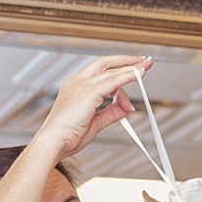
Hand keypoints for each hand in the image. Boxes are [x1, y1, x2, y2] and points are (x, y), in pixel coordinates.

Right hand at [34, 55, 152, 159]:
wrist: (55, 141)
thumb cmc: (69, 134)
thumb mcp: (96, 122)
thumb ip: (112, 113)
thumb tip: (127, 106)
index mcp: (76, 86)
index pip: (99, 70)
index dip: (118, 67)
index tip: (133, 66)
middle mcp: (77, 82)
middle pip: (105, 63)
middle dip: (126, 60)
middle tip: (144, 60)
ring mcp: (82, 86)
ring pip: (111, 71)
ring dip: (131, 67)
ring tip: (146, 66)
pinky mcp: (88, 93)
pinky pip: (113, 82)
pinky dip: (128, 77)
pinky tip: (138, 74)